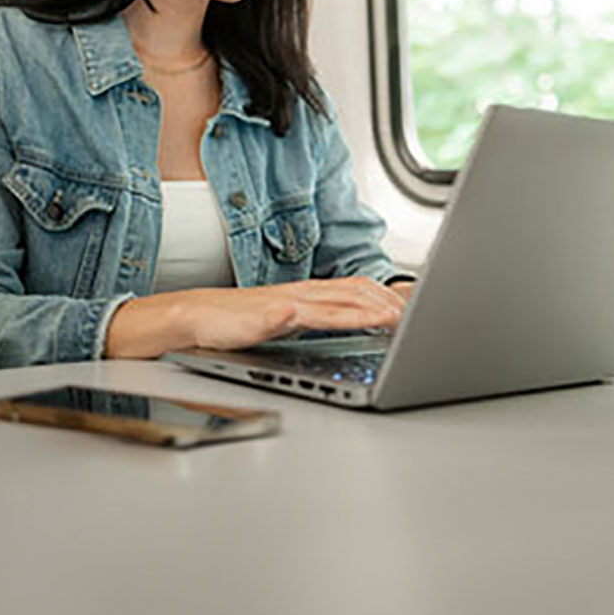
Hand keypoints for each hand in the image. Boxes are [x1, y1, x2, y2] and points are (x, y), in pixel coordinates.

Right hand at [106, 276, 407, 358]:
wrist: (194, 317)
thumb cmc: (235, 321)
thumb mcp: (283, 319)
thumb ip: (313, 321)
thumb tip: (346, 326)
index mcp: (308, 293)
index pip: (357, 288)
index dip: (387, 295)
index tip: (414, 306)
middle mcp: (303, 293)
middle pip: (356, 292)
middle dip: (390, 303)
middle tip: (419, 316)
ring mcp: (288, 302)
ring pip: (339, 301)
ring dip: (370, 309)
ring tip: (396, 320)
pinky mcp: (272, 315)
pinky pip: (307, 315)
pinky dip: (332, 317)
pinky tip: (354, 322)